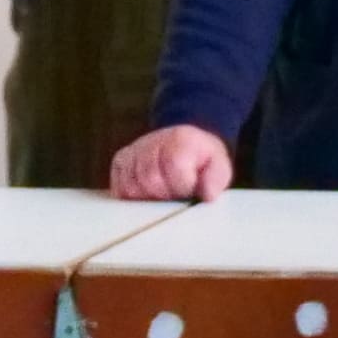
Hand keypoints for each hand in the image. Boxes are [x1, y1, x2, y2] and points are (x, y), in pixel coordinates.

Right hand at [109, 122, 236, 202]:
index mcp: (179, 139)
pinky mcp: (120, 162)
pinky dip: (133, 197)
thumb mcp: (218, 165)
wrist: (183, 144)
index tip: (190, 188)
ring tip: (163, 191)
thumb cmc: (200, 160)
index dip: (183, 185)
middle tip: (175, 193)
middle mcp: (151, 141)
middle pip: (150, 180)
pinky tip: (148, 192)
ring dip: (148, 198)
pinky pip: (119, 189)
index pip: (174, 166)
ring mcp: (133, 151)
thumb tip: (208, 195)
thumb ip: (217, 178)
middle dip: (165, 194)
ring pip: (132, 188)